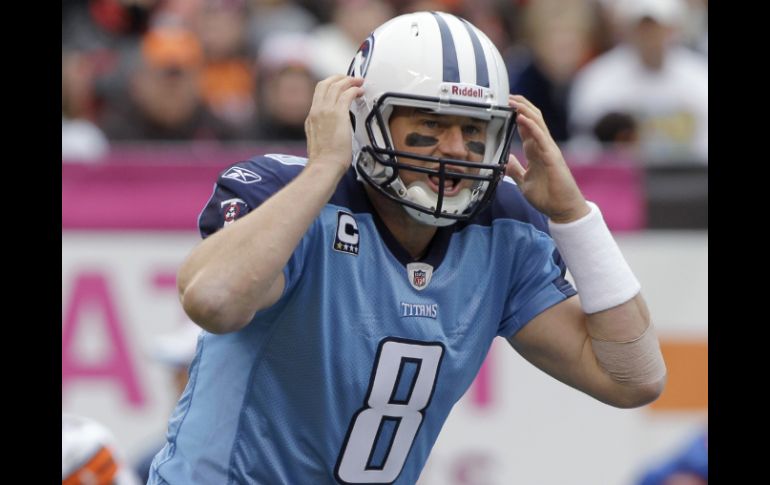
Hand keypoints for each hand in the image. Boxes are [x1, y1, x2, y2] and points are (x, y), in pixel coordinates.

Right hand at [305, 75, 364, 177]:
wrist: (324, 166)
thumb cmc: (325, 161)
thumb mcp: (319, 141)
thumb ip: (324, 132)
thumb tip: (334, 131)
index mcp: (311, 118)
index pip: (319, 94)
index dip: (331, 86)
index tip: (340, 86)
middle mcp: (316, 111)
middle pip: (325, 84)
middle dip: (339, 77)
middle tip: (350, 78)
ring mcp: (326, 111)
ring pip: (336, 86)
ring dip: (349, 81)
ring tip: (359, 82)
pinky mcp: (338, 114)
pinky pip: (346, 94)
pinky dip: (354, 89)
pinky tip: (360, 91)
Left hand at [505, 95, 589, 222]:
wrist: (563, 210)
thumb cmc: (547, 196)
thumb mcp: (524, 181)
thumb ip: (515, 169)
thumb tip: (504, 160)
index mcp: (535, 151)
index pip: (524, 127)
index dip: (514, 114)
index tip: (501, 104)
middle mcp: (542, 147)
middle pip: (532, 119)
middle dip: (519, 106)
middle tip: (504, 95)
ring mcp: (548, 150)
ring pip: (537, 123)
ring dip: (524, 110)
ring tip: (512, 100)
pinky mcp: (553, 158)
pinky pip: (542, 138)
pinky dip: (532, 127)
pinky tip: (522, 118)